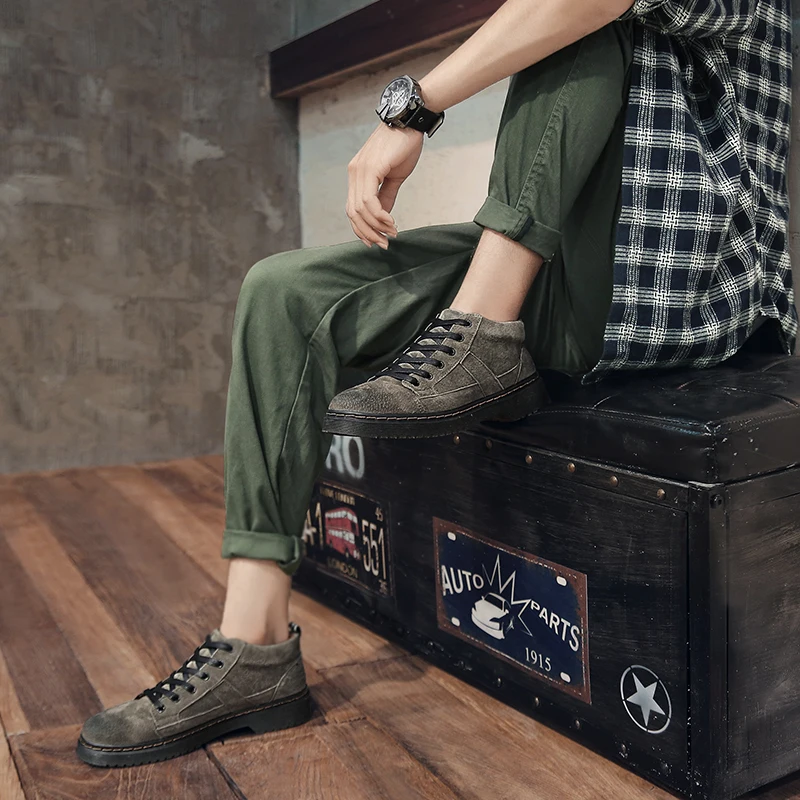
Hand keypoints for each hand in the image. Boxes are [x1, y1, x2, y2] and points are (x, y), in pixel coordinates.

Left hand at [346, 123, 423, 248]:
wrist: (410, 121)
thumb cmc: (403, 145)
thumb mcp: (393, 177)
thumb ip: (386, 196)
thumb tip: (383, 218)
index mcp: (357, 175)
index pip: (353, 209)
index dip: (362, 229)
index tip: (376, 241)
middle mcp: (354, 173)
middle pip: (353, 213)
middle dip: (368, 233)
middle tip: (384, 245)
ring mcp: (359, 170)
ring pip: (361, 210)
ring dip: (377, 227)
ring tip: (392, 234)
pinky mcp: (370, 169)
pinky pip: (369, 201)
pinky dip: (379, 216)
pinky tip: (390, 222)